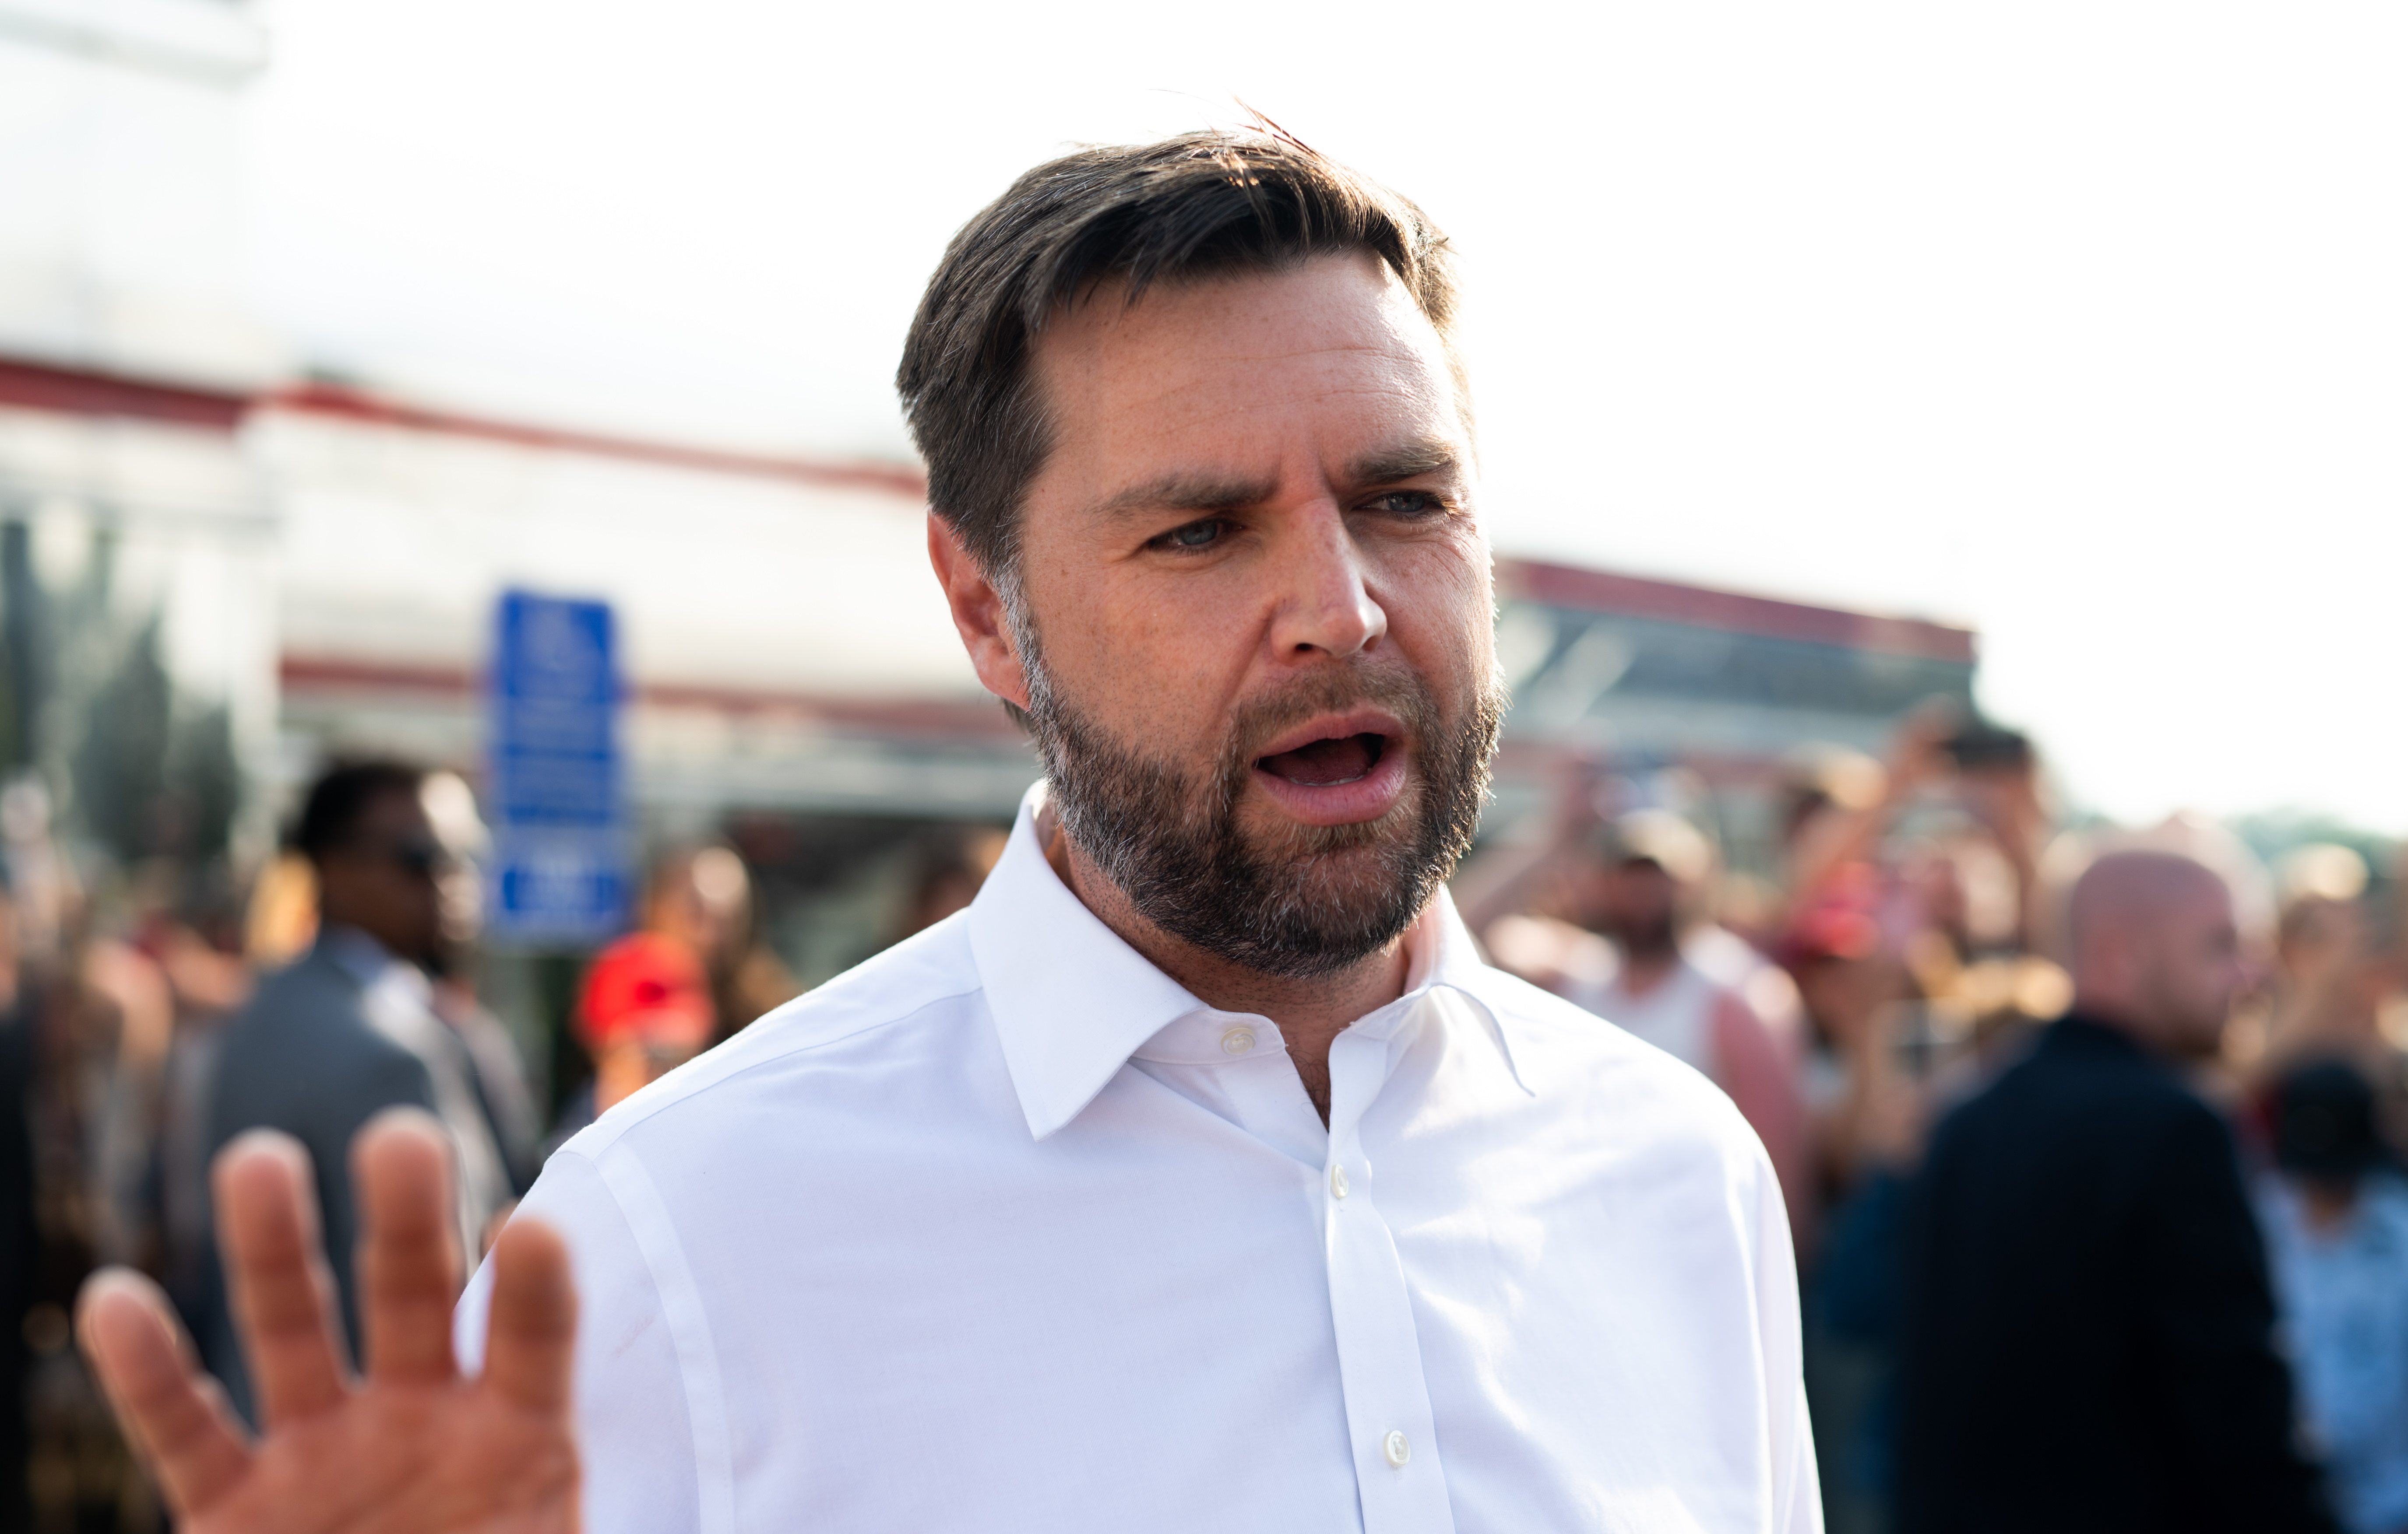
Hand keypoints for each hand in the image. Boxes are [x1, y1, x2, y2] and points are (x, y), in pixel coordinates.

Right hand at [77, 1109, 579, 1530]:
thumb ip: (583, 1518)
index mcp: (519, 1440)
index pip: (535, 1344)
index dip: (535, 1292)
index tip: (537, 1227)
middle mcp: (419, 1422)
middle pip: (413, 1300)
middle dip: (407, 1220)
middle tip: (402, 1135)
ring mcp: (321, 1455)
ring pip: (293, 1332)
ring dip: (276, 1248)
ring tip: (263, 1157)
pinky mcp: (232, 1508)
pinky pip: (186, 1428)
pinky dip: (149, 1368)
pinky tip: (119, 1298)